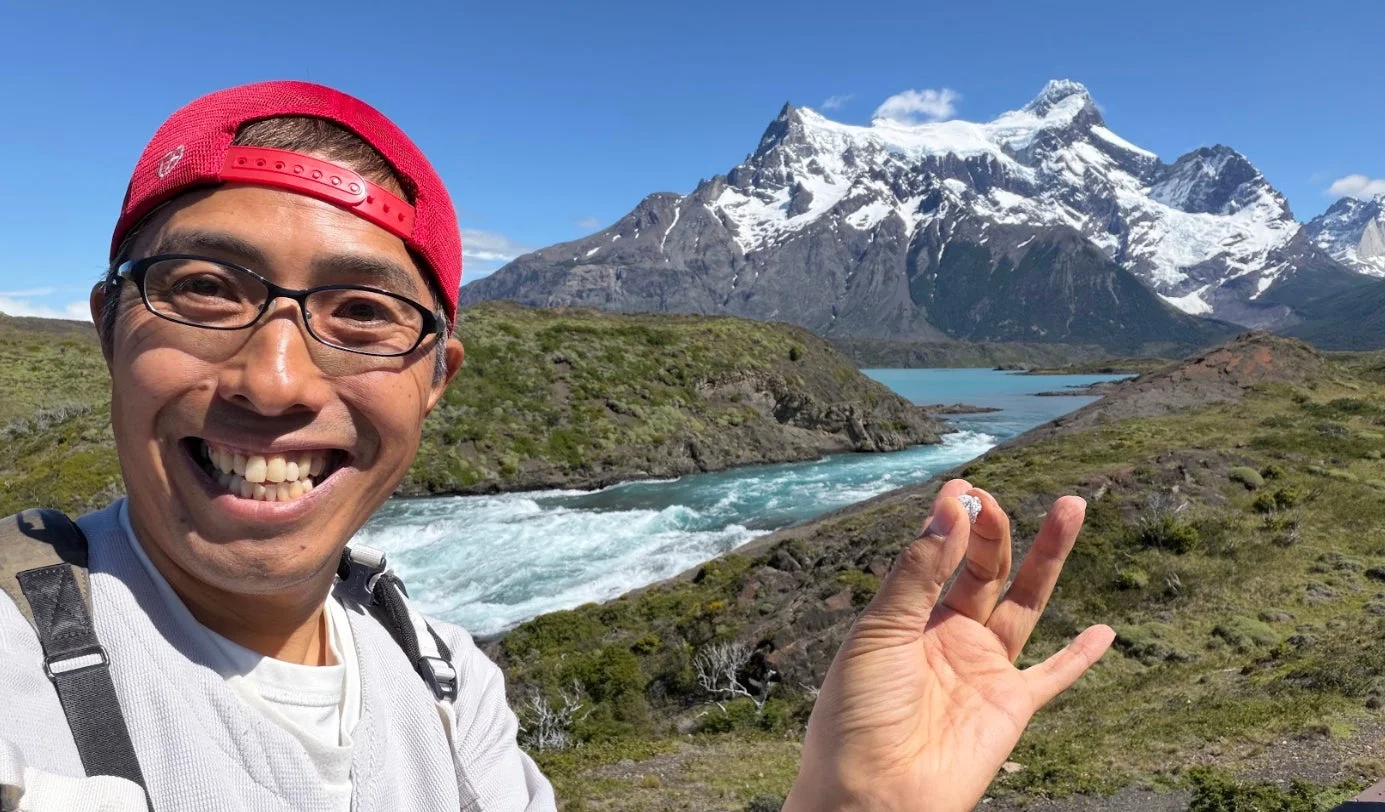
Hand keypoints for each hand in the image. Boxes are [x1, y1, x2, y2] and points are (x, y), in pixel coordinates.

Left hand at [783, 479, 1114, 811]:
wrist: (871, 795)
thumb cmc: (858, 716)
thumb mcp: (881, 632)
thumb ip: (919, 571)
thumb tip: (952, 506)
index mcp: (908, 618)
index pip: (939, 556)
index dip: (953, 522)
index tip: (964, 489)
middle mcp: (947, 637)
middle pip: (983, 570)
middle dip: (994, 530)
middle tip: (997, 499)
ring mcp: (981, 670)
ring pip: (1025, 603)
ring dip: (1048, 557)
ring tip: (1072, 506)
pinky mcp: (1010, 707)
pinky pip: (1053, 677)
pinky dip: (1080, 658)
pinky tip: (1104, 632)